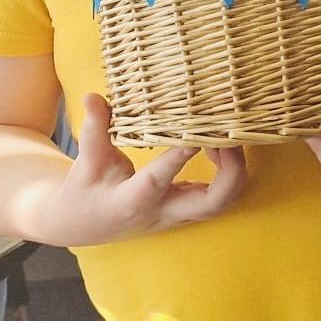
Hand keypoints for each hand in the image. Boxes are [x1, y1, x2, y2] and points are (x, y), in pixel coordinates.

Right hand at [37, 94, 247, 244]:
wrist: (84, 224)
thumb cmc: (85, 190)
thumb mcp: (87, 161)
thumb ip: (94, 129)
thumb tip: (93, 96)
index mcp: (131, 202)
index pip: (157, 182)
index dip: (178, 160)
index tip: (196, 138)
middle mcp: (163, 212)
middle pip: (211, 204)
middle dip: (230, 172)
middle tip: (228, 137)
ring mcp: (181, 214)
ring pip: (224, 202)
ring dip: (236, 170)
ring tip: (228, 137)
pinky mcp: (189, 210)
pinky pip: (223, 196)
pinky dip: (233, 173)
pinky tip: (226, 146)